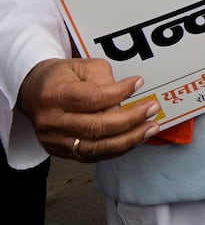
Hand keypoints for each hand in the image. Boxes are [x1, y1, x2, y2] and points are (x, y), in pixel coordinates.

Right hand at [17, 58, 159, 161]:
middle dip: (130, 120)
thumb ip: (104, 80)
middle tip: (152, 109)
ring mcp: (54, 140)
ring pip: (95, 148)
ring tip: (150, 128)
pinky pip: (92, 156)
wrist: (33, 92)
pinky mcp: (60, 152)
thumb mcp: (82, 67)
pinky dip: (116, 149)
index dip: (119, 93)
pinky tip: (135, 139)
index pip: (91, 99)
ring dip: (128, 140)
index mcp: (54, 96)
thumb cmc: (61, 77)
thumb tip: (127, 95)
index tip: (139, 83)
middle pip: (95, 127)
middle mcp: (51, 122)